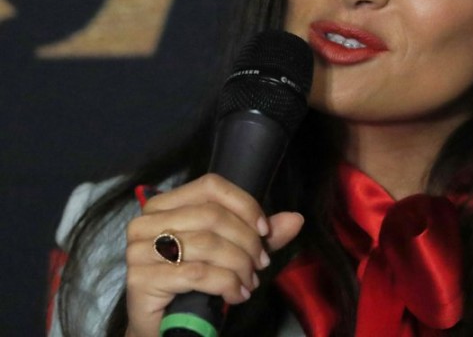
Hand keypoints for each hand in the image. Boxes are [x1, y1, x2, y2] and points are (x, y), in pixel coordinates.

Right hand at [123, 173, 303, 336]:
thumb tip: (296, 219)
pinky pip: (199, 273)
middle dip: (247, 241)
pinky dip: (227, 284)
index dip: (244, 205)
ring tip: (250, 282)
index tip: (265, 230)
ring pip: (208, 244)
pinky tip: (237, 295)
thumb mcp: (232, 253)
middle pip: (212, 215)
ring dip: (240, 265)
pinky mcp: (141, 279)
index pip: (211, 186)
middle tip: (261, 264)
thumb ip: (260, 235)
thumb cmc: (194, 285)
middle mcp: (147, 222)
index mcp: (165, 205)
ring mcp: (139, 249)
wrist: (162, 327)